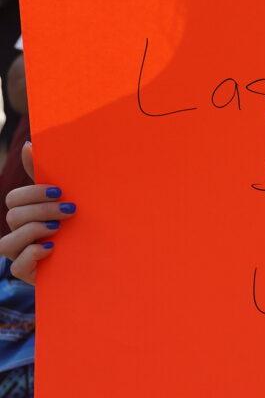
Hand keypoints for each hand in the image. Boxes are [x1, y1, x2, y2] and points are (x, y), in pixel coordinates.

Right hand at [0, 142, 73, 283]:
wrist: (103, 258)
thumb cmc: (85, 224)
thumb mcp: (73, 198)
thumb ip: (52, 175)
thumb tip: (30, 144)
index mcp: (31, 211)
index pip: (15, 198)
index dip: (33, 192)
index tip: (60, 191)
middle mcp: (21, 231)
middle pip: (12, 215)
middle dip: (40, 209)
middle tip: (70, 209)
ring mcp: (21, 253)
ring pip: (6, 242)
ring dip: (33, 231)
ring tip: (58, 229)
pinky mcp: (27, 273)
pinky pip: (16, 265)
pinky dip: (32, 254)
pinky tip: (51, 248)